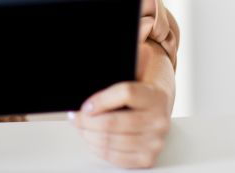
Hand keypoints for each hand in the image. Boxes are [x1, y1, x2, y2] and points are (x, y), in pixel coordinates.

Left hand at [67, 42, 171, 168]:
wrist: (159, 107)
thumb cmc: (140, 92)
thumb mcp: (132, 76)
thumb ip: (115, 77)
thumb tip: (88, 86)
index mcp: (154, 95)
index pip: (125, 93)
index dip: (101, 100)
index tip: (85, 105)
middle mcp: (158, 119)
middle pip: (113, 122)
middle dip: (87, 121)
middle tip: (75, 117)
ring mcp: (155, 141)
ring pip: (112, 141)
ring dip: (89, 135)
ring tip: (81, 127)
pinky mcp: (148, 158)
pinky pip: (117, 157)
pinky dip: (99, 149)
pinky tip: (92, 139)